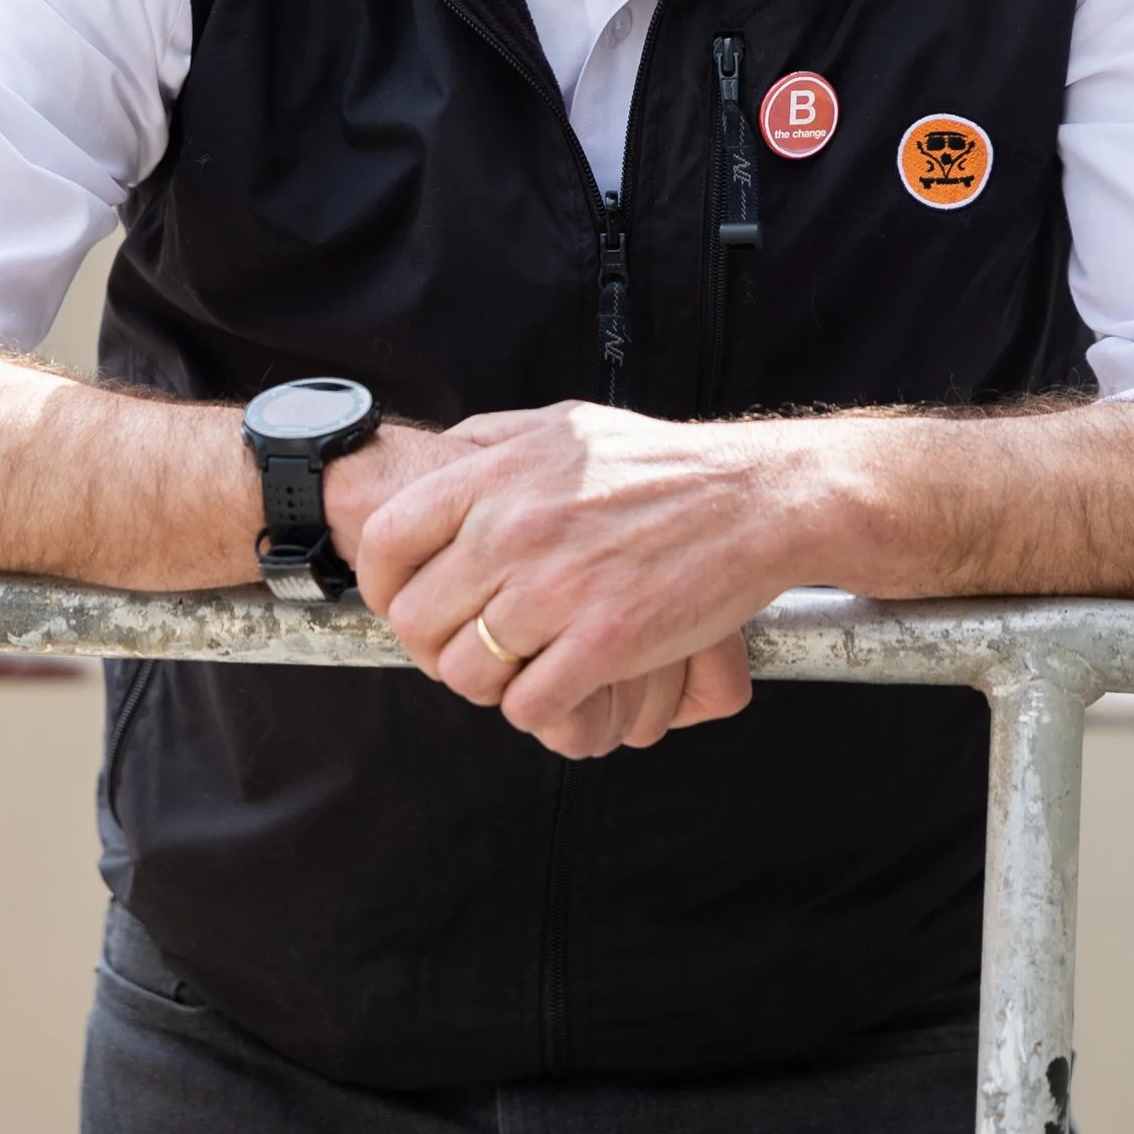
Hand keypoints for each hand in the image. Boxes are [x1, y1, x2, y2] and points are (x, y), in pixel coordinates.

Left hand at [348, 401, 798, 757]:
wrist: (753, 498)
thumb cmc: (658, 465)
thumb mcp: (563, 425)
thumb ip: (492, 442)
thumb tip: (437, 460)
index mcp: (499, 473)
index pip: (386, 538)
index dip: (380, 584)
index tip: (402, 601)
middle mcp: (517, 528)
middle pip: (418, 619)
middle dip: (434, 646)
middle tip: (467, 647)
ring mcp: (559, 587)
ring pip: (465, 672)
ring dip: (483, 683)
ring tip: (516, 668)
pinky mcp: (605, 641)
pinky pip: (528, 705)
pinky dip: (535, 708)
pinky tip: (560, 684)